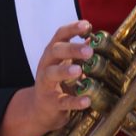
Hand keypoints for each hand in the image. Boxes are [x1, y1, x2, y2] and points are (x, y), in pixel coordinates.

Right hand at [0, 20, 93, 135]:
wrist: (41, 109)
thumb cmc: (58, 81)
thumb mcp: (67, 63)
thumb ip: (79, 52)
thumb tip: (95, 39)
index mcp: (53, 52)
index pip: (60, 35)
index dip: (72, 28)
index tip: (86, 25)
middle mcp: (46, 64)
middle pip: (55, 51)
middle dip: (72, 49)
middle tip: (89, 51)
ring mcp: (46, 83)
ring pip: (52, 73)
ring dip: (65, 70)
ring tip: (79, 70)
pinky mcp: (50, 102)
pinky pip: (62, 101)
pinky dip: (74, 101)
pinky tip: (86, 100)